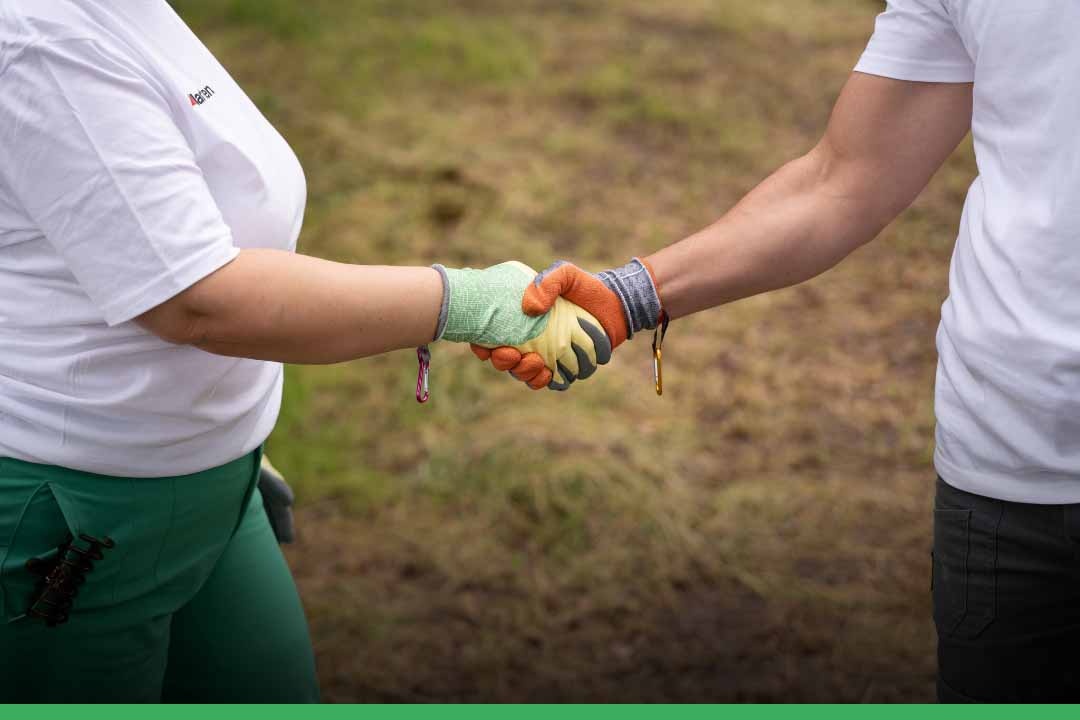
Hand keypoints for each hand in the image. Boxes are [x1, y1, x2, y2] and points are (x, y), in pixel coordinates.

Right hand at [435, 261, 610, 388]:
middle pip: (505, 360)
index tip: (484, 347)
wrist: (616, 304)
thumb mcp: (565, 274)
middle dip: (503, 362)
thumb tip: (530, 308)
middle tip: (512, 354)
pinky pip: (548, 382)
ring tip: (535, 364)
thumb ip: (548, 282)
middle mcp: (529, 340)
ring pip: (523, 374)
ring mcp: (546, 356)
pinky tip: (547, 373)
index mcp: (520, 320)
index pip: (491, 336)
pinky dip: (544, 381)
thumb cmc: (587, 287)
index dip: (481, 345)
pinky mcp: (564, 368)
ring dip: (523, 373)